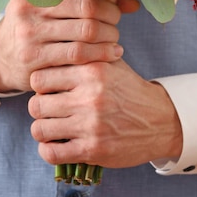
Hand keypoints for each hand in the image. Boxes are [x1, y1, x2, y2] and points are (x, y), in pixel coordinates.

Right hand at [0, 0, 138, 92]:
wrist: (4, 57)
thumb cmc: (38, 24)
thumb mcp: (53, 5)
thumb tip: (133, 4)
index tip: (115, 0)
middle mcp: (27, 5)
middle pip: (87, 6)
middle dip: (111, 14)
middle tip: (117, 20)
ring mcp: (29, 32)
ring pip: (86, 31)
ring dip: (110, 35)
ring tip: (115, 38)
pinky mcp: (34, 58)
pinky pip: (78, 55)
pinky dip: (102, 54)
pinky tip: (111, 54)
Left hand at [28, 59, 182, 167]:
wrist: (160, 120)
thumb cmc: (129, 89)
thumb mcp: (111, 62)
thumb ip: (84, 52)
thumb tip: (55, 42)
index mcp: (91, 71)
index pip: (40, 77)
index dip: (40, 84)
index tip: (48, 89)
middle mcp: (90, 97)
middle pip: (36, 104)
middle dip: (39, 108)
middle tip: (49, 109)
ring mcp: (91, 125)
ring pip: (40, 129)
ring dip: (43, 130)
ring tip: (52, 127)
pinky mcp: (93, 150)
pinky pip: (52, 154)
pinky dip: (48, 151)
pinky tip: (57, 144)